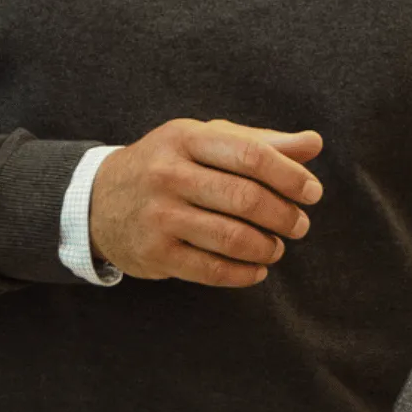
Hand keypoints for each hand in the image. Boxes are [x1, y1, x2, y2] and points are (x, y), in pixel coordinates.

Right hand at [88, 118, 323, 288]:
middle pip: (244, 198)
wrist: (98, 200)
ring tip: (276, 247)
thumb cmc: (167, 165)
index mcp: (186, 138)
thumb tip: (313, 143)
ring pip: (231, 237)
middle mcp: (168, 174)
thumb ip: (260, 142)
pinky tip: (256, 269)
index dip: (289, 176)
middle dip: (283, 216)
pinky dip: (244, 273)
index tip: (312, 192)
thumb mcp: (205, 141)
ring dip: (266, 247)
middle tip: (299, 225)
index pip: (250, 155)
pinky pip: (211, 270)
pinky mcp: (154, 253)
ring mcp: (159, 216)